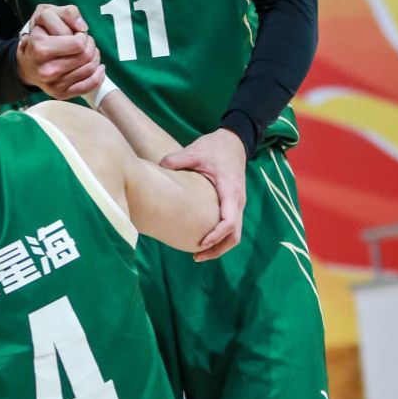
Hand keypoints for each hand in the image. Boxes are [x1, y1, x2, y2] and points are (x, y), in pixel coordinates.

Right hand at [16, 4, 104, 98]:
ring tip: (89, 52)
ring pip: (90, 69)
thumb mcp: (47, 14)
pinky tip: (98, 67)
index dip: (83, 36)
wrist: (26, 64)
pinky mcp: (60, 94)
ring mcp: (53, 84)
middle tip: (85, 42)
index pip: (79, 44)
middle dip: (90, 46)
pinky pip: (89, 85)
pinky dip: (98, 75)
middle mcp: (46, 70)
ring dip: (95, 57)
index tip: (77, 34)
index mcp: (41, 48)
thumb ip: (67, 12)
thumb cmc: (39, 36)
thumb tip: (83, 27)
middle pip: (86, 57)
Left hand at [161, 129, 246, 260]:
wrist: (233, 141)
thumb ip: (177, 159)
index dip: (216, 235)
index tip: (200, 244)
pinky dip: (220, 238)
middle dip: (217, 249)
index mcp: (231, 190)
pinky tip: (202, 242)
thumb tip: (159, 167)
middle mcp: (238, 200)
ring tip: (198, 255)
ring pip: (235, 235)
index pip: (229, 220)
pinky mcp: (233, 204)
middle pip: (235, 235)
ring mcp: (237, 204)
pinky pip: (231, 227)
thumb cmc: (215, 147)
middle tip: (196, 257)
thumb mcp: (195, 151)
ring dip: (219, 247)